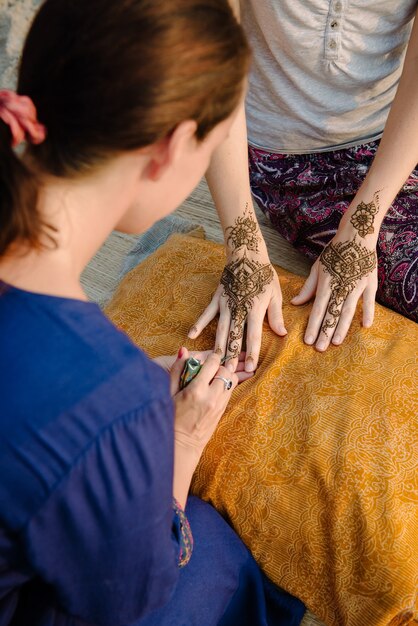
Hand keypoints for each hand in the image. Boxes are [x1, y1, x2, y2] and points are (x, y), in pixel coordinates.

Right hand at [169, 348, 238, 453]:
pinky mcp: (223, 410)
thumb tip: (183, 350)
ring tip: (215, 375)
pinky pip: (230, 390)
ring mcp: (219, 404)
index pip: (213, 363)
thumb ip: (177, 370)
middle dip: (220, 365)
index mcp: (196, 390)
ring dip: (225, 374)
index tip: (208, 356)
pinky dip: (226, 384)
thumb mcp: (169, 393)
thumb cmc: (171, 418)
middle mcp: (211, 397)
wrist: (181, 444)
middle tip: (212, 366)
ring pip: (232, 380)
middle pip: (226, 370)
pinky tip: (216, 385)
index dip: (212, 356)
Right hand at [188, 253, 285, 372]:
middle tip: (228, 372)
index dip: (252, 353)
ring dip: (218, 346)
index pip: (253, 335)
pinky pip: (206, 314)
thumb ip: (276, 315)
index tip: (251, 368)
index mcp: (255, 309)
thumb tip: (282, 334)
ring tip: (215, 362)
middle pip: (235, 336)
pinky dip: (198, 324)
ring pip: (221, 329)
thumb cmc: (264, 276)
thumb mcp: (275, 294)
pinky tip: (191, 335)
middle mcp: (239, 309)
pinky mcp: (216, 299)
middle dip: (232, 355)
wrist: (246, 255)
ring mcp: (226, 304)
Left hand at [292, 224, 377, 350]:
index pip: (317, 309)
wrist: (356, 235)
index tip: (308, 341)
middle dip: (325, 332)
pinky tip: (365, 326)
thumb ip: (307, 287)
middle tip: (320, 349)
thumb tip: (294, 303)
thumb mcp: (317, 267)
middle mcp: (340, 285)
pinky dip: (368, 313)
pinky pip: (369, 301)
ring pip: (348, 310)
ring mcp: (356, 284)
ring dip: (341, 328)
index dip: (312, 326)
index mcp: (326, 282)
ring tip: (335, 342)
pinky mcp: (369, 282)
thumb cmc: (334, 252)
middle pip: (331, 313)